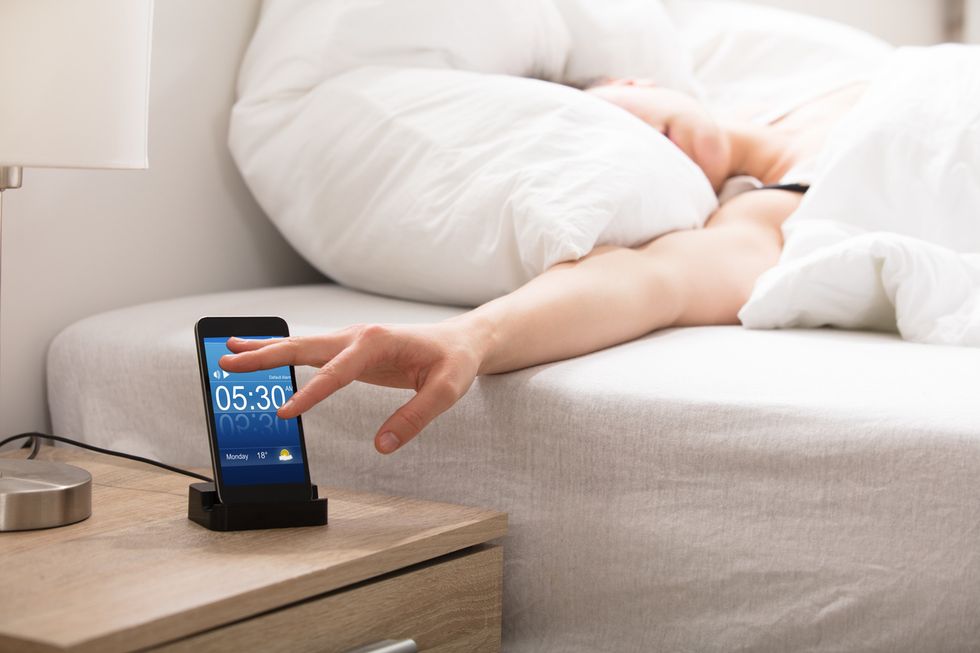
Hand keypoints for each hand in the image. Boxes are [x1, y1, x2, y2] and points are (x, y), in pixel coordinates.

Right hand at [218, 321, 487, 453]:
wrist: (462, 341)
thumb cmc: (455, 362)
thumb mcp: (447, 391)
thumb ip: (414, 418)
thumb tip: (383, 446)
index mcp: (377, 342)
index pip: (336, 372)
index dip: (310, 394)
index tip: (283, 413)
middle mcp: (358, 335)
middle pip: (303, 347)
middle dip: (264, 356)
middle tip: (226, 362)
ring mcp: (351, 340)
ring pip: (301, 345)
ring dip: (264, 350)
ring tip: (228, 352)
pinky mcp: (350, 349)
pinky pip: (310, 352)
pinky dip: (281, 352)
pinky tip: (260, 354)